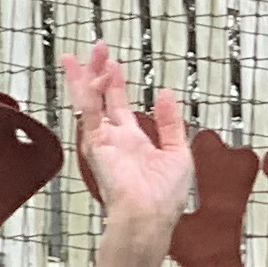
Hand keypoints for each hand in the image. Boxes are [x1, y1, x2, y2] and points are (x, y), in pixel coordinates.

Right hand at [64, 43, 191, 266]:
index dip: (116, 82)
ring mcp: (102, 141)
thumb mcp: (178, 152)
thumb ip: (171, 123)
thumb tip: (166, 94)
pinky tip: (91, 75)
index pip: (119, 104)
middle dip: (98, 71)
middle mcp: (113, 139)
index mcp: (132, 140)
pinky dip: (90, 93)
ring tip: (90, 54)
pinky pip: (90, 113)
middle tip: (97, 48)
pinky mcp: (96, 145)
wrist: (150, 218)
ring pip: (90, 100)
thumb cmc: (164, 198)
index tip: (113, 63)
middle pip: (100, 97)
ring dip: (89, 76)